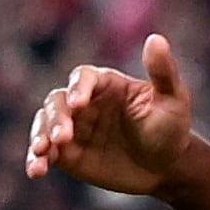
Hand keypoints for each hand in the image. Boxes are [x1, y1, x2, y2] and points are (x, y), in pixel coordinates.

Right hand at [25, 34, 197, 194]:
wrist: (166, 167)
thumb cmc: (171, 128)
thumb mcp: (173, 100)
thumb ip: (162, 72)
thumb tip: (156, 38)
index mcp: (105, 83)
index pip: (82, 77)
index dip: (77, 88)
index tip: (78, 104)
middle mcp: (84, 102)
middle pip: (57, 101)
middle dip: (56, 117)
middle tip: (63, 136)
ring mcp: (73, 128)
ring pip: (44, 125)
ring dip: (39, 136)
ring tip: (41, 153)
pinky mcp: (66, 154)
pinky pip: (45, 154)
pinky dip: (36, 160)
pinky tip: (36, 171)